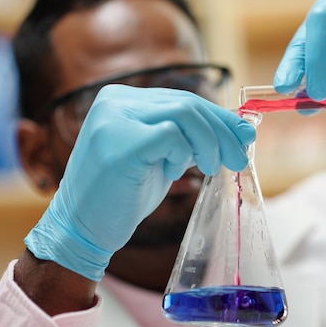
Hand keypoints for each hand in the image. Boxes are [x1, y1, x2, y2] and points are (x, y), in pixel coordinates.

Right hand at [25, 85, 255, 280]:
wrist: (81, 228)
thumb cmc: (123, 192)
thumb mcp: (159, 155)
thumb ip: (188, 136)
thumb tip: (240, 128)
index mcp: (121, 99)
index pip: (182, 99)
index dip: (218, 117)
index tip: (244, 135)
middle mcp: (115, 100)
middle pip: (188, 103)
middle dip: (222, 131)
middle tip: (238, 158)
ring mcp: (114, 119)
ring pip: (185, 114)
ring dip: (209, 144)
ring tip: (210, 167)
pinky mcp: (120, 142)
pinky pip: (172, 136)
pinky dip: (183, 155)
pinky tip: (173, 172)